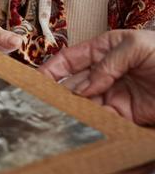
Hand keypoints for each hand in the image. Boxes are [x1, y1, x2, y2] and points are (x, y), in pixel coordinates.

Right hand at [39, 30, 154, 124]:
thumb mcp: (137, 47)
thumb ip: (107, 64)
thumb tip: (82, 87)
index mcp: (104, 49)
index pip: (70, 59)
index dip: (52, 69)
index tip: (36, 80)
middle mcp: (105, 72)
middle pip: (74, 84)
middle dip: (59, 94)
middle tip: (43, 104)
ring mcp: (115, 93)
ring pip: (86, 104)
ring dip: (74, 111)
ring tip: (61, 118)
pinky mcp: (128, 114)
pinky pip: (105, 119)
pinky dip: (94, 123)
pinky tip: (86, 126)